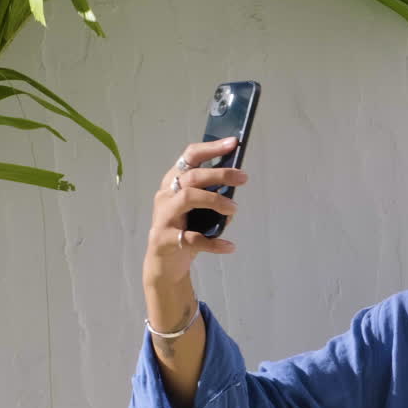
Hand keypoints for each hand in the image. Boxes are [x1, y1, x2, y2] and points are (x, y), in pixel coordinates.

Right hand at [143, 137, 247, 286]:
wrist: (164, 264)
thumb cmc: (184, 230)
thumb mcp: (199, 211)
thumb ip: (213, 199)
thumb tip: (234, 194)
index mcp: (173, 183)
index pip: (190, 157)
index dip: (211, 148)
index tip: (233, 142)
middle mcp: (166, 196)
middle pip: (192, 176)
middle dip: (220, 173)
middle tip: (243, 177)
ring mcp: (164, 217)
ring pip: (188, 197)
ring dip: (215, 201)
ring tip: (234, 209)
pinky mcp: (166, 240)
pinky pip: (192, 239)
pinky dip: (214, 243)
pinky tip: (229, 246)